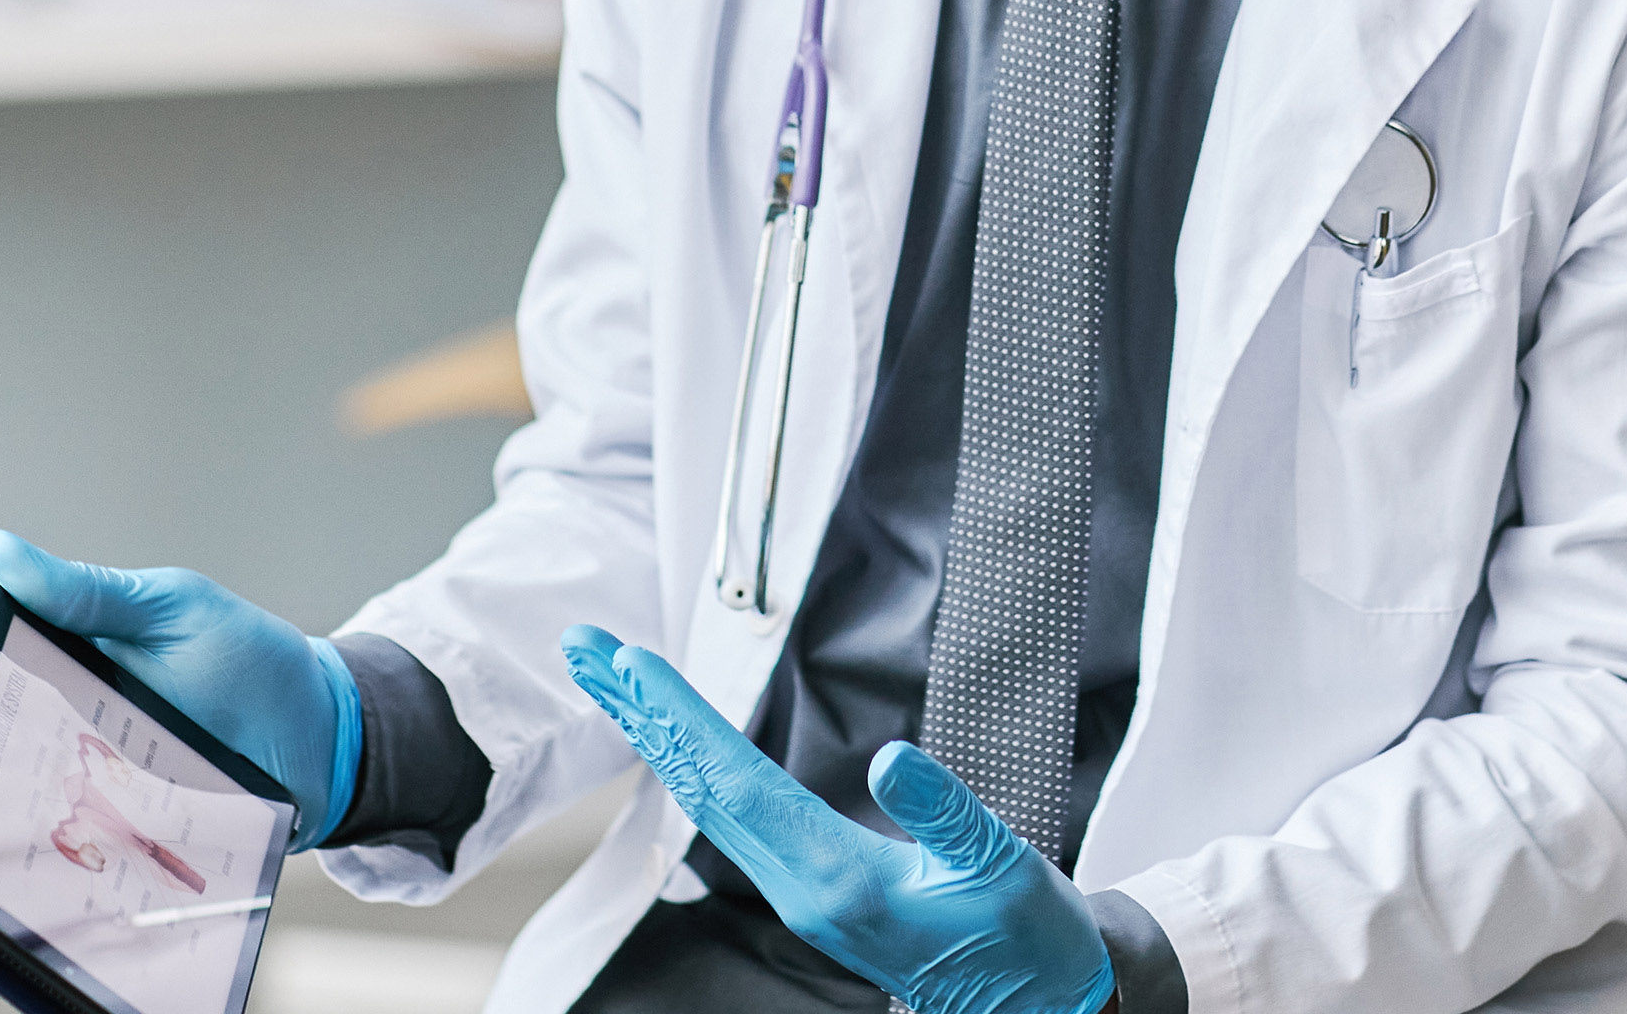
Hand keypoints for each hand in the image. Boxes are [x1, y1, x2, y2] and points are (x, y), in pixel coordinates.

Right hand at [0, 531, 361, 845]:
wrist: (324, 735)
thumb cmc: (246, 659)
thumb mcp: (175, 608)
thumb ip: (94, 594)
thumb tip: (1, 550)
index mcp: (74, 663)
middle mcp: (73, 727)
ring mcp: (98, 787)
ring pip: (27, 802)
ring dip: (2, 812)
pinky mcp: (128, 839)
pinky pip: (80, 856)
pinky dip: (59, 860)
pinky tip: (45, 867)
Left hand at [563, 626, 1110, 1013]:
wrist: (1040, 1002)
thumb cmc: (1028, 935)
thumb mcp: (1000, 865)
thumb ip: (946, 813)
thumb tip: (891, 758)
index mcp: (837, 880)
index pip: (737, 784)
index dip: (682, 719)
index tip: (630, 663)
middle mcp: (802, 890)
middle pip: (701, 789)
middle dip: (643, 715)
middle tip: (586, 646)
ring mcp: (802, 894)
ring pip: (711, 803)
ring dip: (660, 737)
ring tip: (614, 680)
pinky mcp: (814, 891)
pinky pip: (737, 818)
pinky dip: (698, 767)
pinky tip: (682, 745)